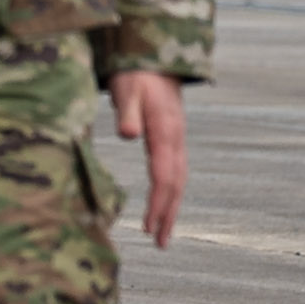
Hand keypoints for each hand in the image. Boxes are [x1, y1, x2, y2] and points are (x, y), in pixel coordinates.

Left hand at [110, 70, 187, 248]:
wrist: (154, 59)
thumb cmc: (136, 76)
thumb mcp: (127, 90)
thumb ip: (126, 112)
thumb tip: (127, 135)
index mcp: (165, 133)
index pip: (164, 176)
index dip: (158, 204)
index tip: (149, 228)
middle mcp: (176, 140)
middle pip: (176, 184)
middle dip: (168, 214)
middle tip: (160, 243)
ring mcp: (176, 140)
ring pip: (178, 180)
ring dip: (171, 207)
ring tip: (162, 234)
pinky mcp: (172, 139)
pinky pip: (174, 172)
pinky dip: (170, 193)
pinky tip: (163, 204)